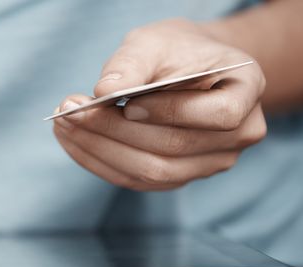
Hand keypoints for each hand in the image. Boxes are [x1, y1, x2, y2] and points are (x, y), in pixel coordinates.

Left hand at [53, 19, 266, 190]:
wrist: (185, 69)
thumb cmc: (175, 51)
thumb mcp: (156, 42)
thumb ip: (134, 64)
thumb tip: (103, 92)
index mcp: (245, 94)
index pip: (217, 116)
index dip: (168, 112)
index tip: (120, 102)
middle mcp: (237, 138)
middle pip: (173, 149)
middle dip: (114, 131)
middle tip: (69, 111)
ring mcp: (207, 164)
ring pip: (151, 172)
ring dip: (99, 150)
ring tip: (64, 126)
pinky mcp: (177, 177)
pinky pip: (136, 180)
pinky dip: (100, 162)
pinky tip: (74, 142)